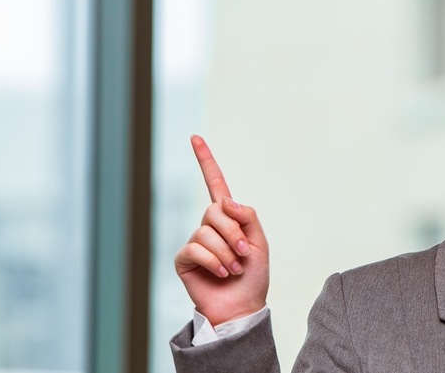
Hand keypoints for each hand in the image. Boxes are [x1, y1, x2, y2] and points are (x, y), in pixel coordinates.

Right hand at [174, 135, 269, 325]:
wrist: (242, 307)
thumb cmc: (253, 277)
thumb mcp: (260, 243)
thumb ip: (247, 217)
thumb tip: (223, 201)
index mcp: (229, 219)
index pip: (215, 184)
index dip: (205, 161)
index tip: (195, 138)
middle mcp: (209, 226)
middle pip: (215, 211)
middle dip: (234, 233)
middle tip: (244, 255)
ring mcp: (195, 242)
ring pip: (206, 231)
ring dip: (226, 252)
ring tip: (233, 269)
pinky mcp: (184, 259)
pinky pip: (196, 248)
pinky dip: (213, 261)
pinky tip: (220, 273)